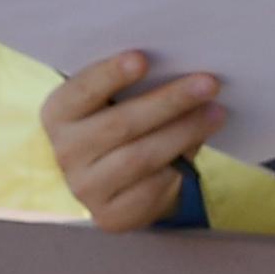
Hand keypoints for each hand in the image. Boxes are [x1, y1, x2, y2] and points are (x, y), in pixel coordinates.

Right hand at [43, 52, 221, 231]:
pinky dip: (179, 164)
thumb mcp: (116, 102)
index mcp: (59, 113)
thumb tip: (186, 74)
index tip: (142, 58)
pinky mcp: (110, 215)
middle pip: (121, 123)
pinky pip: (152, 186)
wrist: (109, 182)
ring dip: (184, 131)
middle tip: (208, 83)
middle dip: (169, 101)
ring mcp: (84, 187)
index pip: (81, 91)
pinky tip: (198, 146)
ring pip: (141, 156)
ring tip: (216, 113)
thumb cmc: (119, 124)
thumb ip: (139, 86)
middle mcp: (65, 151)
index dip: (110, 74)